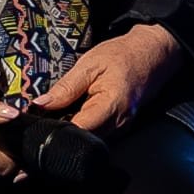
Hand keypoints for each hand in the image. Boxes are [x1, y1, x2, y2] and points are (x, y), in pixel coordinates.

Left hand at [44, 21, 181, 134]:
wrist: (152, 54)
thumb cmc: (123, 55)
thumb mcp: (89, 64)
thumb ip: (65, 87)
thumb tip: (41, 104)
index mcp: (111, 106)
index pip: (79, 131)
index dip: (58, 129)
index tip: (42, 121)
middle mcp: (119, 123)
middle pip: (83, 139)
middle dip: (64, 130)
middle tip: (51, 114)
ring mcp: (122, 127)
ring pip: (90, 138)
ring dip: (75, 127)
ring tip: (67, 110)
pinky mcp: (121, 127)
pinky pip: (98, 133)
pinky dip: (86, 125)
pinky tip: (80, 111)